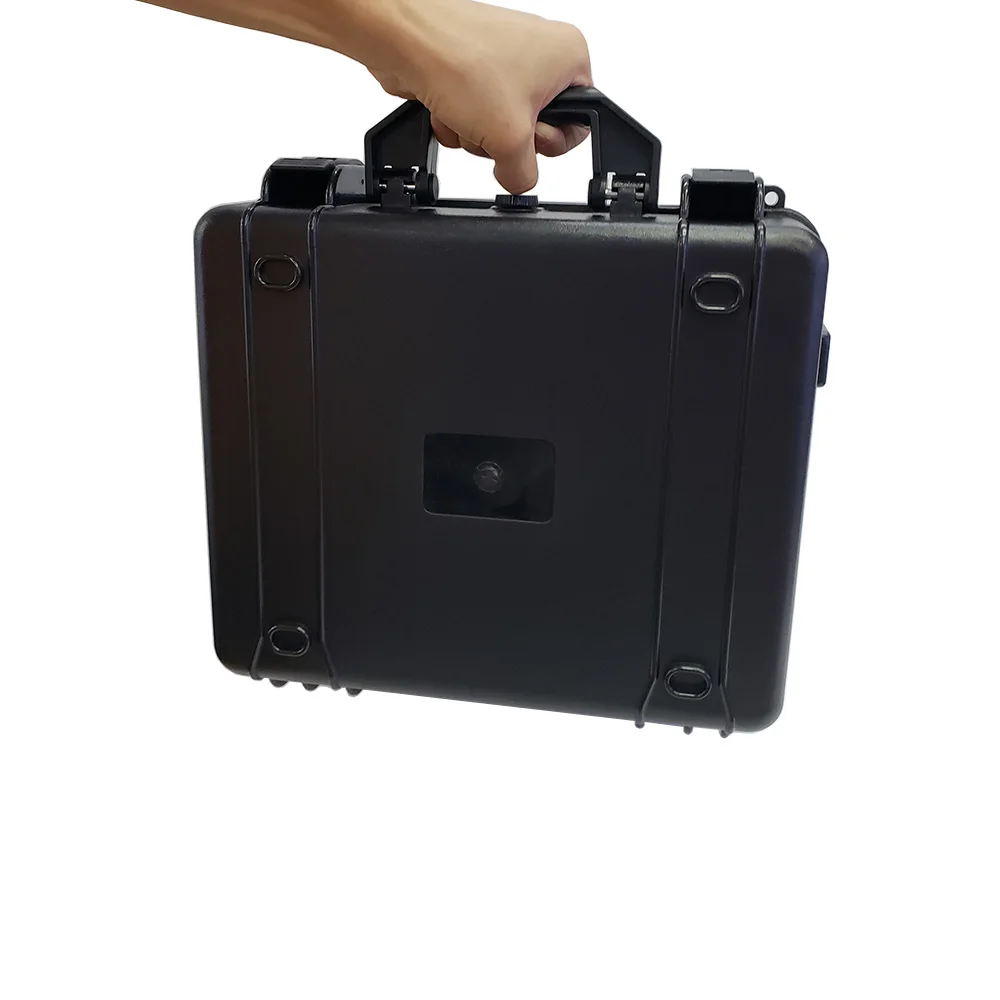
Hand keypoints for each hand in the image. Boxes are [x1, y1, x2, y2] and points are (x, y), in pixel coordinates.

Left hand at [366, 0, 592, 193]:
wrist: (405, 40)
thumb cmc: (461, 61)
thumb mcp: (510, 139)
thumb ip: (525, 173)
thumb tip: (519, 181)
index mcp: (569, 56)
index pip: (579, 123)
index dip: (550, 144)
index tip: (529, 141)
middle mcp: (539, 54)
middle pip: (534, 131)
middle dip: (505, 140)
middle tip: (493, 125)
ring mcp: (503, 62)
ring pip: (500, 129)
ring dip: (477, 135)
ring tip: (465, 112)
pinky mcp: (472, 73)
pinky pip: (474, 118)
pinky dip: (458, 122)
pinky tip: (447, 107)